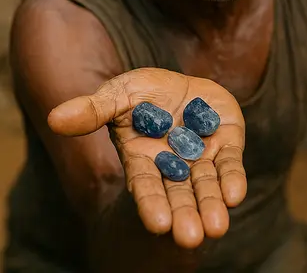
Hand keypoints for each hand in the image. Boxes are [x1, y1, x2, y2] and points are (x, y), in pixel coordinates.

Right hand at [47, 68, 246, 248]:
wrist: (182, 83)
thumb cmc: (143, 93)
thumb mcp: (118, 95)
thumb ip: (93, 109)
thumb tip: (54, 119)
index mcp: (143, 158)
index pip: (146, 185)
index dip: (152, 204)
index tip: (159, 225)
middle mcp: (173, 164)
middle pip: (178, 194)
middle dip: (185, 215)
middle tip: (191, 238)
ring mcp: (201, 156)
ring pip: (206, 185)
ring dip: (211, 205)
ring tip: (217, 228)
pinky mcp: (227, 143)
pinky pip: (230, 164)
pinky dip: (233, 179)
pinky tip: (236, 195)